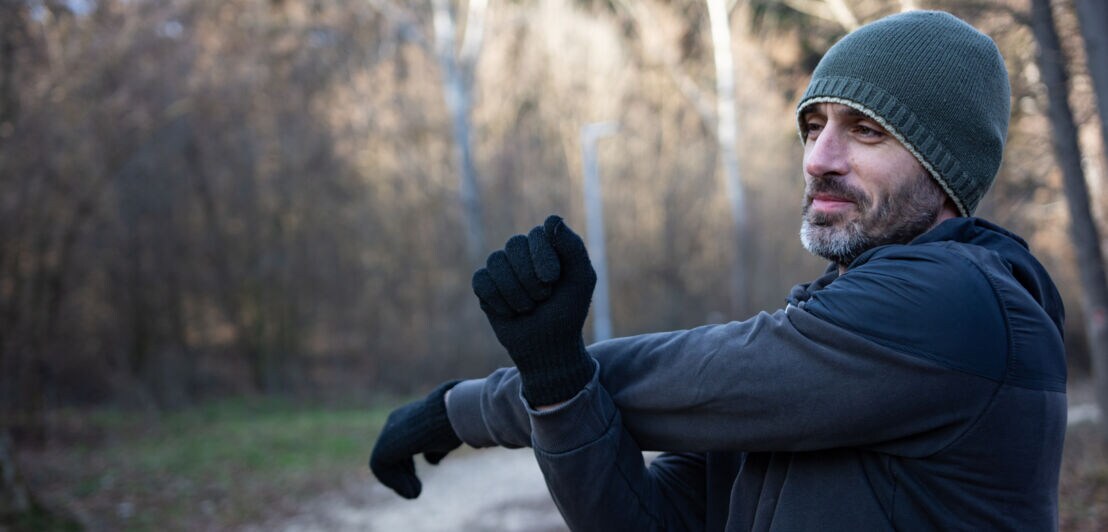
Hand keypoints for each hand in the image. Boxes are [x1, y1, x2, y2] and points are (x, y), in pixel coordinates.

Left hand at [369, 381, 461, 498]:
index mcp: (407, 418)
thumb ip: (434, 449)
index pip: (401, 443)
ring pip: (384, 463)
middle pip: (391, 454)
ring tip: (415, 493)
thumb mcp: (444, 438)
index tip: (418, 477)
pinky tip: (413, 491)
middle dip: (402, 473)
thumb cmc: (452, 424)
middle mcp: (394, 423)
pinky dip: (395, 483)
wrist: (449, 415)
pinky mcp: (384, 447)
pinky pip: (380, 468)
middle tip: (416, 490)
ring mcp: (387, 434)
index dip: (407, 464)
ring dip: (399, 482)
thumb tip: (432, 462)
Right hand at [472, 215, 596, 405]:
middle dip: (530, 278)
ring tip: (528, 307)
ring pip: (495, 262)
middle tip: (543, 297)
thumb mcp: (581, 280)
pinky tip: (510, 312)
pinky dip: (498, 302)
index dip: (543, 257)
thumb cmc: (568, 311)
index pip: (538, 232)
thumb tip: (551, 220)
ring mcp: (501, 266)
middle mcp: (522, 250)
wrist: (547, 346)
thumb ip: (573, 248)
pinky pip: (482, 281)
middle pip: (514, 244)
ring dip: (515, 293)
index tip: (553, 280)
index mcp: (547, 243)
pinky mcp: (484, 284)